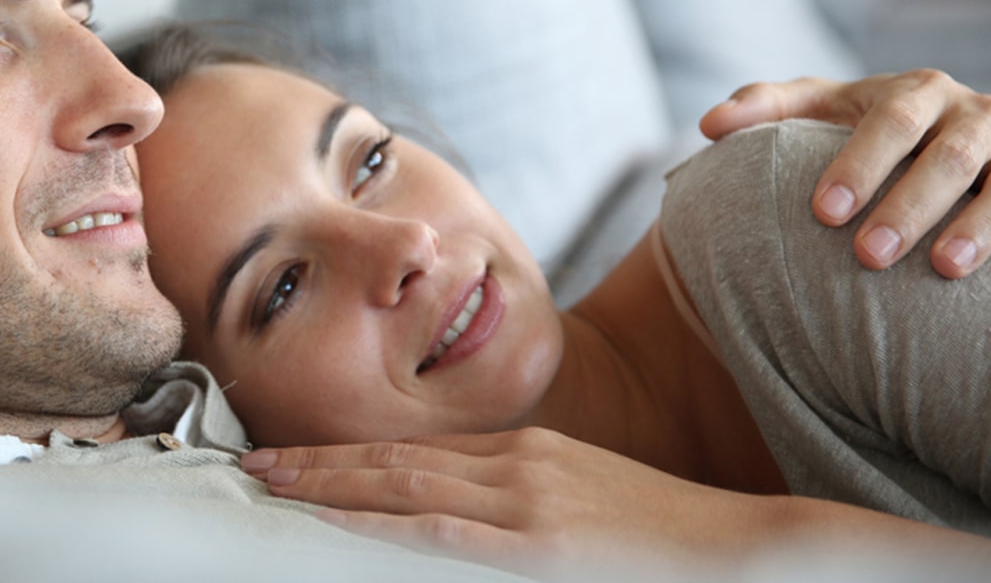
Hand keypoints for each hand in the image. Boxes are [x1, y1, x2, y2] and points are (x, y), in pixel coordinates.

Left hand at [241, 428, 779, 578]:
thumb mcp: (582, 494)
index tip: (296, 457)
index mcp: (522, 450)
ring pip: (402, 483)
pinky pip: (439, 527)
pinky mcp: (538, 540)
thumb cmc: (659, 530)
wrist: (736, 541)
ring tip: (269, 483)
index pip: (414, 448)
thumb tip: (456, 511)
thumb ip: (521, 496)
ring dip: (327, 482)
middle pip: (393, 457)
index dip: (348, 453)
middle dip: (318, 461)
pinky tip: (331, 516)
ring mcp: (524, 497)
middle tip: (254, 464)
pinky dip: (376, 517)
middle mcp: (513, 463)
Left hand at [698, 70, 990, 277]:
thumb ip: (765, 108)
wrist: (943, 141)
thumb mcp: (819, 109)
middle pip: (947, 156)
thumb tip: (709, 125)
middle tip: (867, 255)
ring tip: (943, 268)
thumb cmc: (863, 131)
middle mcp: (973, 113)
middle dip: (909, 205)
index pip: (889, 122)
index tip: (824, 212)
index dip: (860, 164)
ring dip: (978, 225)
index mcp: (915, 91)